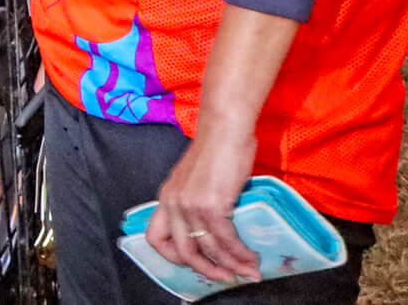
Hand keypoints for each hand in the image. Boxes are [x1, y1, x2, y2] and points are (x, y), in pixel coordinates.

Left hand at [146, 125, 260, 284]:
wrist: (225, 129)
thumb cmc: (216, 150)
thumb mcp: (195, 180)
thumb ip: (195, 201)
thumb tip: (213, 228)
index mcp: (166, 197)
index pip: (155, 237)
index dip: (172, 256)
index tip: (194, 263)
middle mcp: (174, 203)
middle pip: (183, 251)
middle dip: (207, 270)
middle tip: (227, 277)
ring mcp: (191, 205)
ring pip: (209, 249)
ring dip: (231, 266)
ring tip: (250, 272)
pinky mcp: (212, 205)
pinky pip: (226, 240)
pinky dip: (240, 253)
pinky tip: (251, 257)